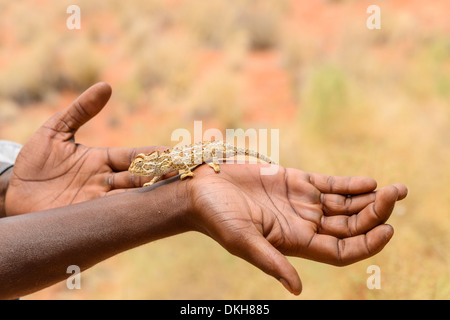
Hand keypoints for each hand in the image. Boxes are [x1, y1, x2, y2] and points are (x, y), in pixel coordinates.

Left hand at [5, 82, 163, 214]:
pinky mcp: (86, 216)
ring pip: (130, 196)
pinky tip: (141, 208)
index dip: (155, 155)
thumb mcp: (55, 130)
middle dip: (162, 175)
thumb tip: (106, 86)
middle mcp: (105, 181)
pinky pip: (111, 213)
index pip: (136, 156)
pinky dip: (126, 210)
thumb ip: (81, 110)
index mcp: (102, 160)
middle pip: (140, 177)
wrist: (13, 190)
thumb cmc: (35, 160)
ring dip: (150, 193)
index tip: (176, 152)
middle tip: (183, 172)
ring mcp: (97, 200)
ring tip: (170, 190)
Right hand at [186, 163, 406, 294]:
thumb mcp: (243, 242)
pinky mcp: (296, 181)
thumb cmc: (217, 218)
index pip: (342, 251)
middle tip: (396, 197)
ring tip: (395, 190)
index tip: (387, 230)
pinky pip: (330, 184)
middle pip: (350, 225)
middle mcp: (304, 225)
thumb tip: (298, 290)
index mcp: (295, 244)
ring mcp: (302, 203)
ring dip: (370, 198)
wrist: (203, 190)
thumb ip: (271, 262)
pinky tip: (368, 182)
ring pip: (345, 204)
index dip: (367, 244)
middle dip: (376, 214)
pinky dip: (350, 184)